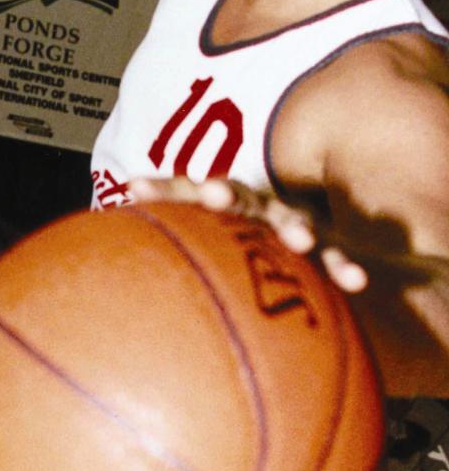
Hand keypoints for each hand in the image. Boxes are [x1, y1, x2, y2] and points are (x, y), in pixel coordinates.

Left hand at [129, 175, 367, 293]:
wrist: (275, 243)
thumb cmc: (222, 243)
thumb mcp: (191, 239)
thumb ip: (159, 230)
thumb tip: (116, 211)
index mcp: (214, 202)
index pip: (181, 190)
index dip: (159, 189)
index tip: (133, 188)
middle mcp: (251, 207)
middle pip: (237, 197)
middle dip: (226, 195)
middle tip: (215, 198)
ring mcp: (287, 224)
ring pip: (291, 221)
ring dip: (293, 228)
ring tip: (299, 241)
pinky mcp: (321, 248)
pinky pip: (334, 257)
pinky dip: (344, 265)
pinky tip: (355, 282)